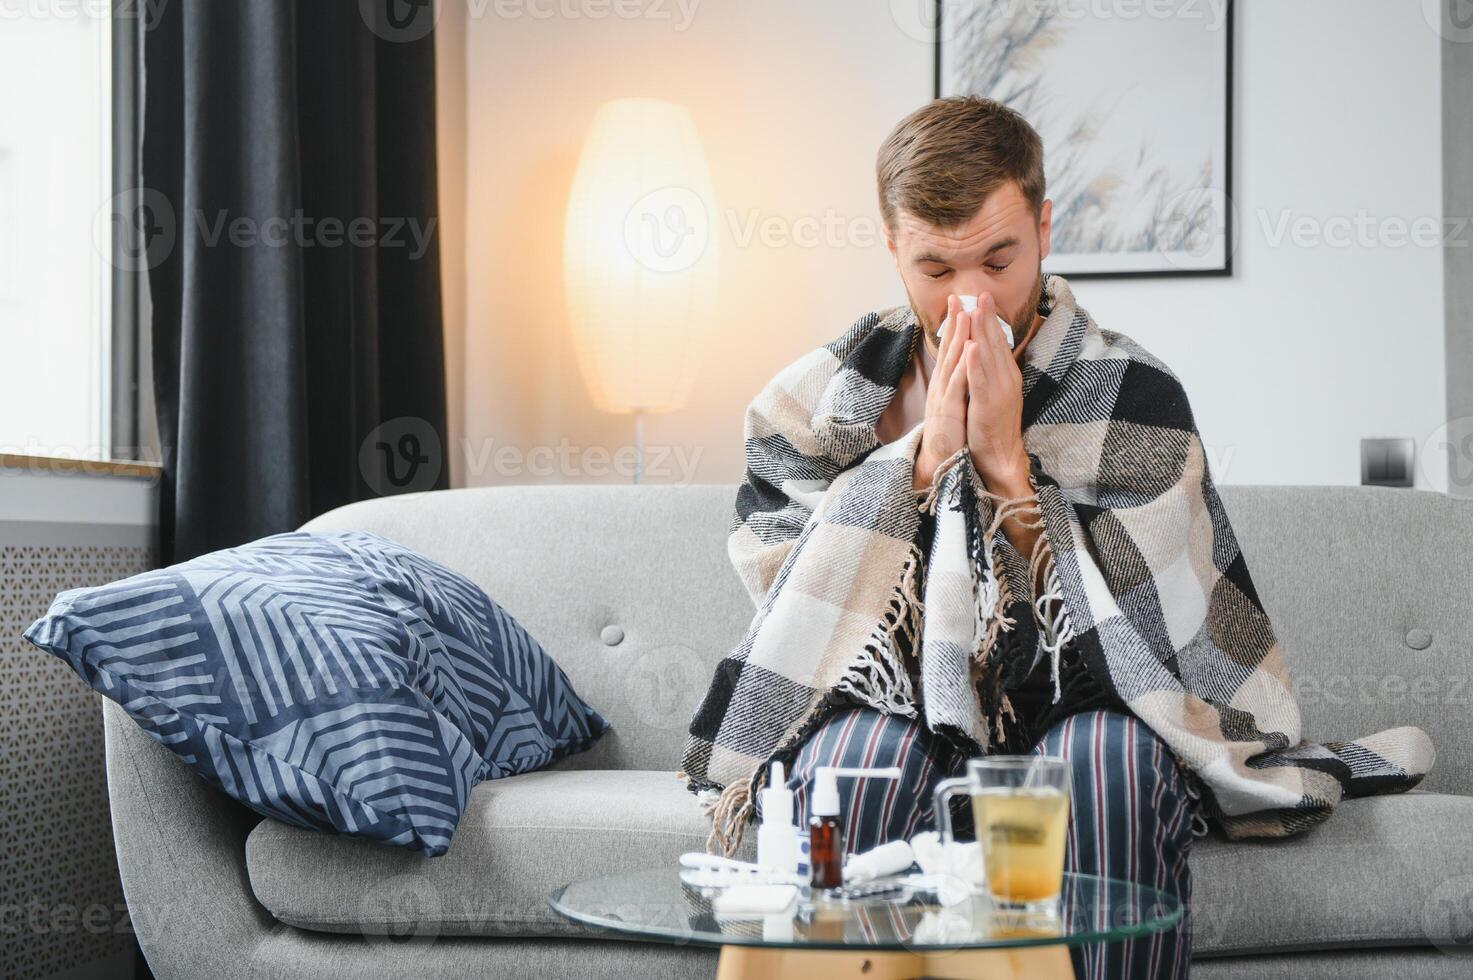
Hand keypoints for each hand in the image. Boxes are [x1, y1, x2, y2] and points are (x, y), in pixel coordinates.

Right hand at [912, 293, 972, 491]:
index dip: (955, 327)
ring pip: (953, 361)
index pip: (951, 351)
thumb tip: (962, 370)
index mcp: (944, 384)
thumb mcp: (952, 404)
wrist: (939, 462)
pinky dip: (965, 364)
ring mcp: (943, 397)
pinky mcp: (949, 410)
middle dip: (955, 322)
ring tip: (966, 313)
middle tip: (958, 297)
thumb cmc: (949, 436)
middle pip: (949, 349)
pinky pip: (959, 383)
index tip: (960, 305)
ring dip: (959, 336)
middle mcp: (941, 386)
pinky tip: (971, 348)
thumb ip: (956, 386)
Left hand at [961, 293, 1030, 493]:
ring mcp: (999, 392)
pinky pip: (980, 381)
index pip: (998, 342)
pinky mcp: (988, 405)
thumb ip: (990, 372)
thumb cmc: (993, 425)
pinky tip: (972, 347)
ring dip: (982, 333)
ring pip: (989, 357)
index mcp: (1007, 375)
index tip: (983, 298)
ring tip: (975, 310)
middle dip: (987, 317)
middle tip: (980, 293)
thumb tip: (983, 352)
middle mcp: (1006, 379)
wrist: (1000, 455)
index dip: (990, 319)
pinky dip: (976, 364)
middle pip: (995, 343)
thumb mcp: (993, 392)